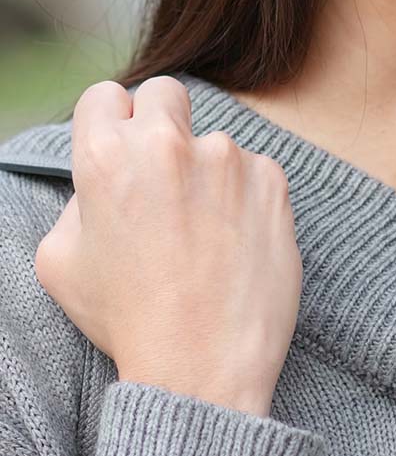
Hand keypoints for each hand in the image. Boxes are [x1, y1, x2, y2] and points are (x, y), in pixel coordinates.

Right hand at [34, 76, 303, 416]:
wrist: (204, 363)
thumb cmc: (128, 317)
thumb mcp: (63, 260)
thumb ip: (80, 198)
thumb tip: (108, 173)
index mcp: (107, 158)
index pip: (105, 96)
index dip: (111, 121)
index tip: (122, 143)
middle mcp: (169, 144)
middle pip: (165, 92)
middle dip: (161, 121)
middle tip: (164, 172)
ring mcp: (228, 156)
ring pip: (214, 143)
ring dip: (208, 173)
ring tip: (204, 236)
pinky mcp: (272, 176)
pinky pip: (253, 171)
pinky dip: (245, 197)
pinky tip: (236, 241)